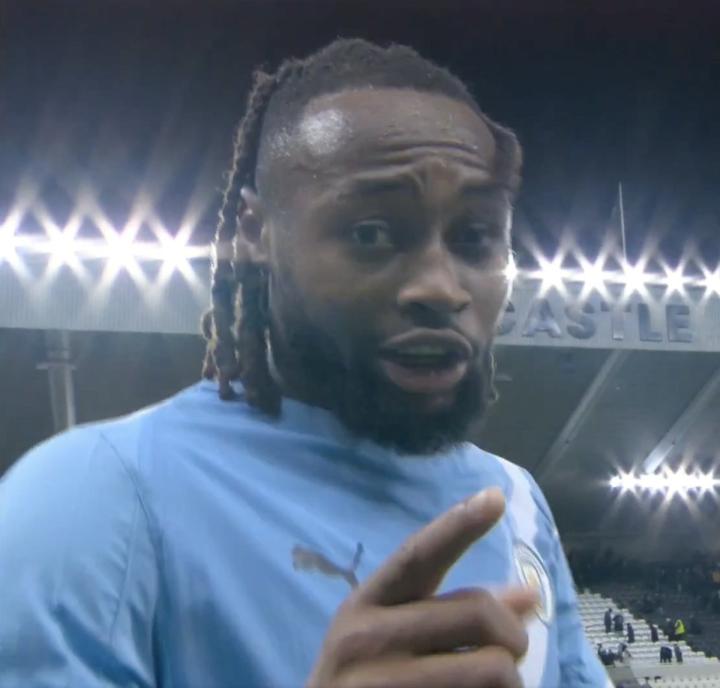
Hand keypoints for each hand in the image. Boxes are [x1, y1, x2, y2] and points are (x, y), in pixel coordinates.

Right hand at [306, 488, 538, 687]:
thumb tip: (527, 594)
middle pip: (479, 613)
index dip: (458, 525)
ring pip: (495, 668)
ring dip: (510, 681)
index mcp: (367, 602)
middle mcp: (368, 638)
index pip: (417, 555)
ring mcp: (381, 685)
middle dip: (513, 635)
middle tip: (510, 653)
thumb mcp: (394, 634)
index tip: (495, 496)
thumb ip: (454, 611)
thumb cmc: (368, 678)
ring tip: (488, 686)